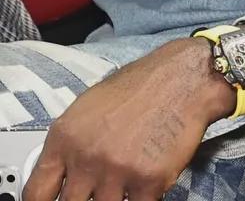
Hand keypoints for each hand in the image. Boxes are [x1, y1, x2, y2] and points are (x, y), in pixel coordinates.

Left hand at [23, 37, 234, 200]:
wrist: (185, 78)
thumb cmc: (142, 86)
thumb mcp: (89, 107)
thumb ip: (72, 144)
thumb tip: (63, 171)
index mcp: (65, 139)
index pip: (36, 193)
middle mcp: (86, 158)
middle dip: (84, 198)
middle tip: (100, 186)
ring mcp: (116, 171)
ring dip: (116, 196)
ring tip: (127, 178)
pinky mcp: (148, 180)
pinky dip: (143, 196)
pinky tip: (147, 182)